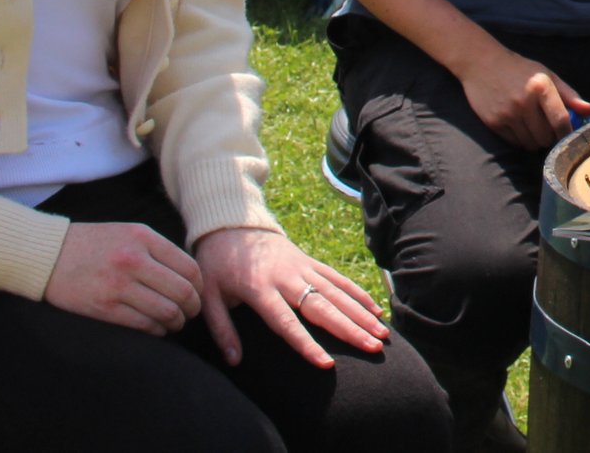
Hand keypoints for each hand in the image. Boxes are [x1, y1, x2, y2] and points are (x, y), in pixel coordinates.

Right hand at [42, 221, 205, 335]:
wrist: (47, 254)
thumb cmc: (93, 245)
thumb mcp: (129, 233)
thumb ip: (158, 250)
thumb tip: (190, 277)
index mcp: (143, 237)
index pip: (189, 267)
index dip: (199, 286)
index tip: (197, 294)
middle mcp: (133, 259)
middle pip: (183, 292)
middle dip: (192, 308)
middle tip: (190, 313)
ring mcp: (118, 284)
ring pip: (166, 311)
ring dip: (176, 322)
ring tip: (175, 323)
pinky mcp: (103, 307)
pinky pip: (143, 324)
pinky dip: (157, 330)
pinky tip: (156, 329)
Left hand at [193, 227, 387, 368]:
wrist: (230, 224)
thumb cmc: (216, 265)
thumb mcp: (207, 296)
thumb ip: (221, 330)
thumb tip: (235, 362)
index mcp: (260, 289)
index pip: (287, 323)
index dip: (307, 344)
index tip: (327, 364)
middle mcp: (287, 278)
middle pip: (323, 307)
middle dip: (350, 329)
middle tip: (374, 348)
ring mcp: (302, 267)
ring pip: (337, 293)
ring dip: (361, 313)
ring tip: (382, 333)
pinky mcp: (310, 261)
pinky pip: (338, 278)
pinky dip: (357, 293)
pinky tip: (375, 309)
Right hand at [459, 46, 589, 149]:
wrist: (482, 64)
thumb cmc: (519, 69)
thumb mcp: (546, 74)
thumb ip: (569, 94)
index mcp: (541, 86)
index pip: (561, 120)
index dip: (567, 133)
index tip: (569, 137)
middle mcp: (524, 101)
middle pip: (546, 137)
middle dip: (550, 137)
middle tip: (548, 130)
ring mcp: (507, 113)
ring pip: (530, 143)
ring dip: (535, 140)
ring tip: (533, 127)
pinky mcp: (494, 122)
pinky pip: (514, 142)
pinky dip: (520, 140)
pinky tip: (518, 125)